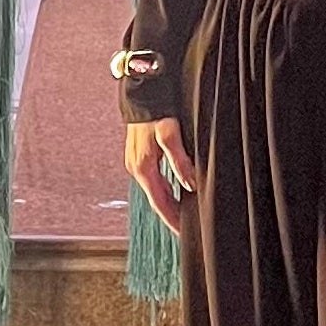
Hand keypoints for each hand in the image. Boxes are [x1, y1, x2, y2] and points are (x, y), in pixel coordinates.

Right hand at [124, 116, 195, 232]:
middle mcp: (136, 168)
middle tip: (188, 229)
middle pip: (157, 199)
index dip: (173, 220)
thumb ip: (179, 160)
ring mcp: (135, 162)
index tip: (184, 234)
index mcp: (143, 168)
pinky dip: (165, 190)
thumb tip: (190, 184)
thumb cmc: (156, 110)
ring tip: (185, 215)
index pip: (160, 203)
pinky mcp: (138, 156)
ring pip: (155, 190)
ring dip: (168, 203)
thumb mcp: (170, 134)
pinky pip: (153, 180)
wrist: (141, 91)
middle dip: (172, 216)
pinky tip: (176, 192)